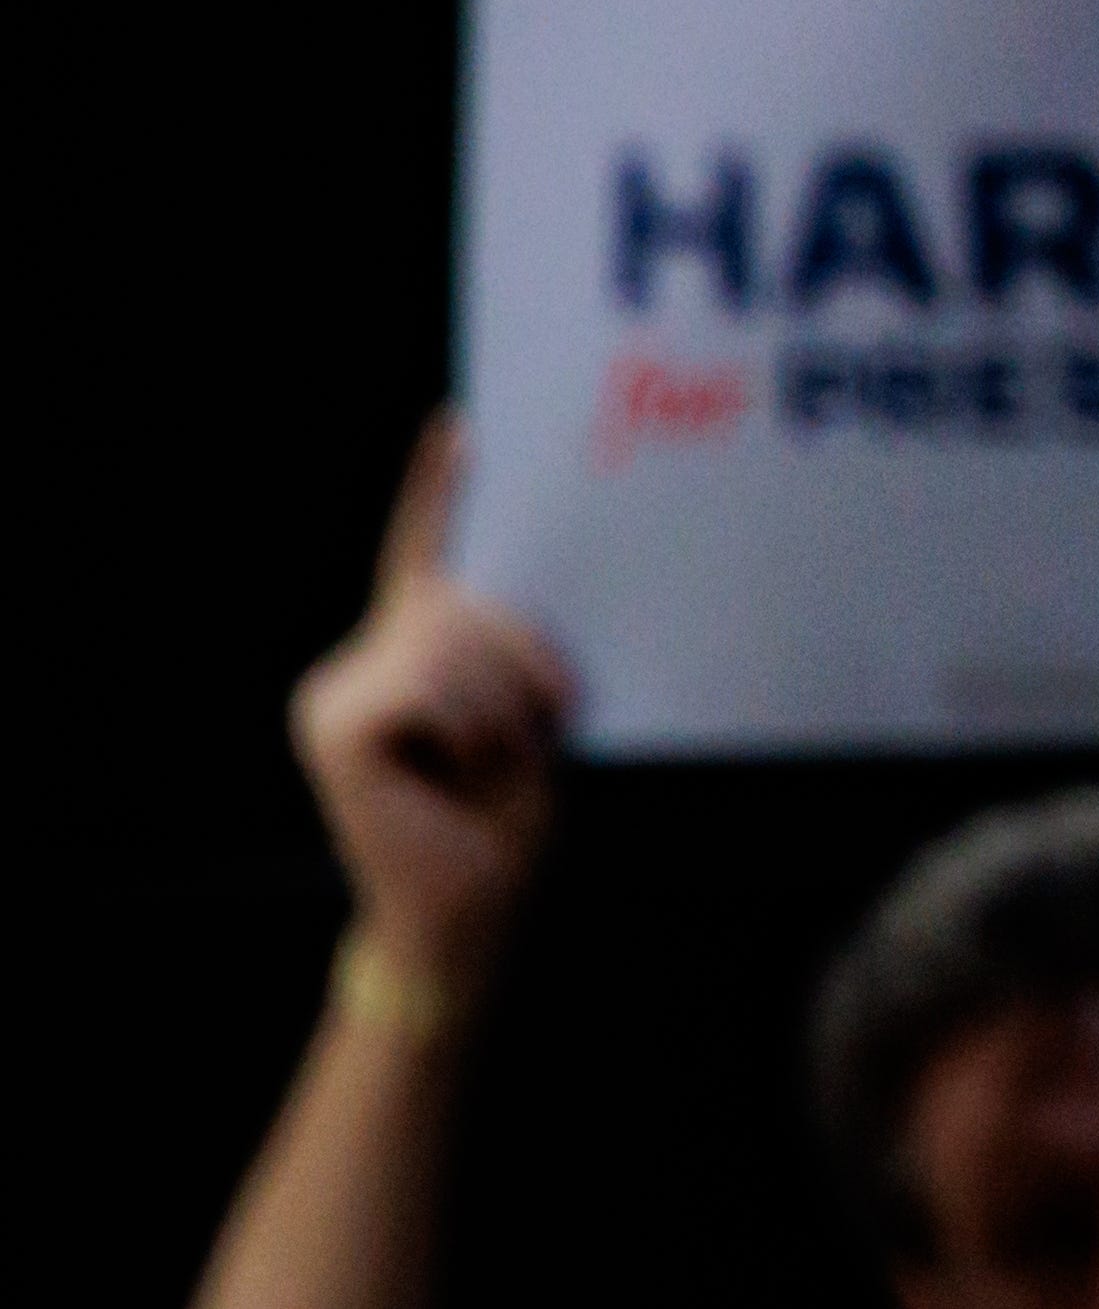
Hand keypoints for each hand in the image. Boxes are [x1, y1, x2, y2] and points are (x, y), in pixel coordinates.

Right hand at [291, 414, 572, 1007]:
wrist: (468, 911)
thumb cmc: (501, 814)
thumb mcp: (521, 713)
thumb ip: (503, 647)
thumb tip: (515, 585)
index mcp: (403, 651)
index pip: (418, 551)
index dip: (436, 486)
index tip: (460, 423)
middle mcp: (354, 661)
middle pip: (466, 601)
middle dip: (526, 662)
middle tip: (527, 734)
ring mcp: (334, 691)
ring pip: (455, 641)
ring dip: (505, 704)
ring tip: (488, 762)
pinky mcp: (336, 723)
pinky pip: (431, 683)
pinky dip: (469, 724)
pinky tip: (451, 770)